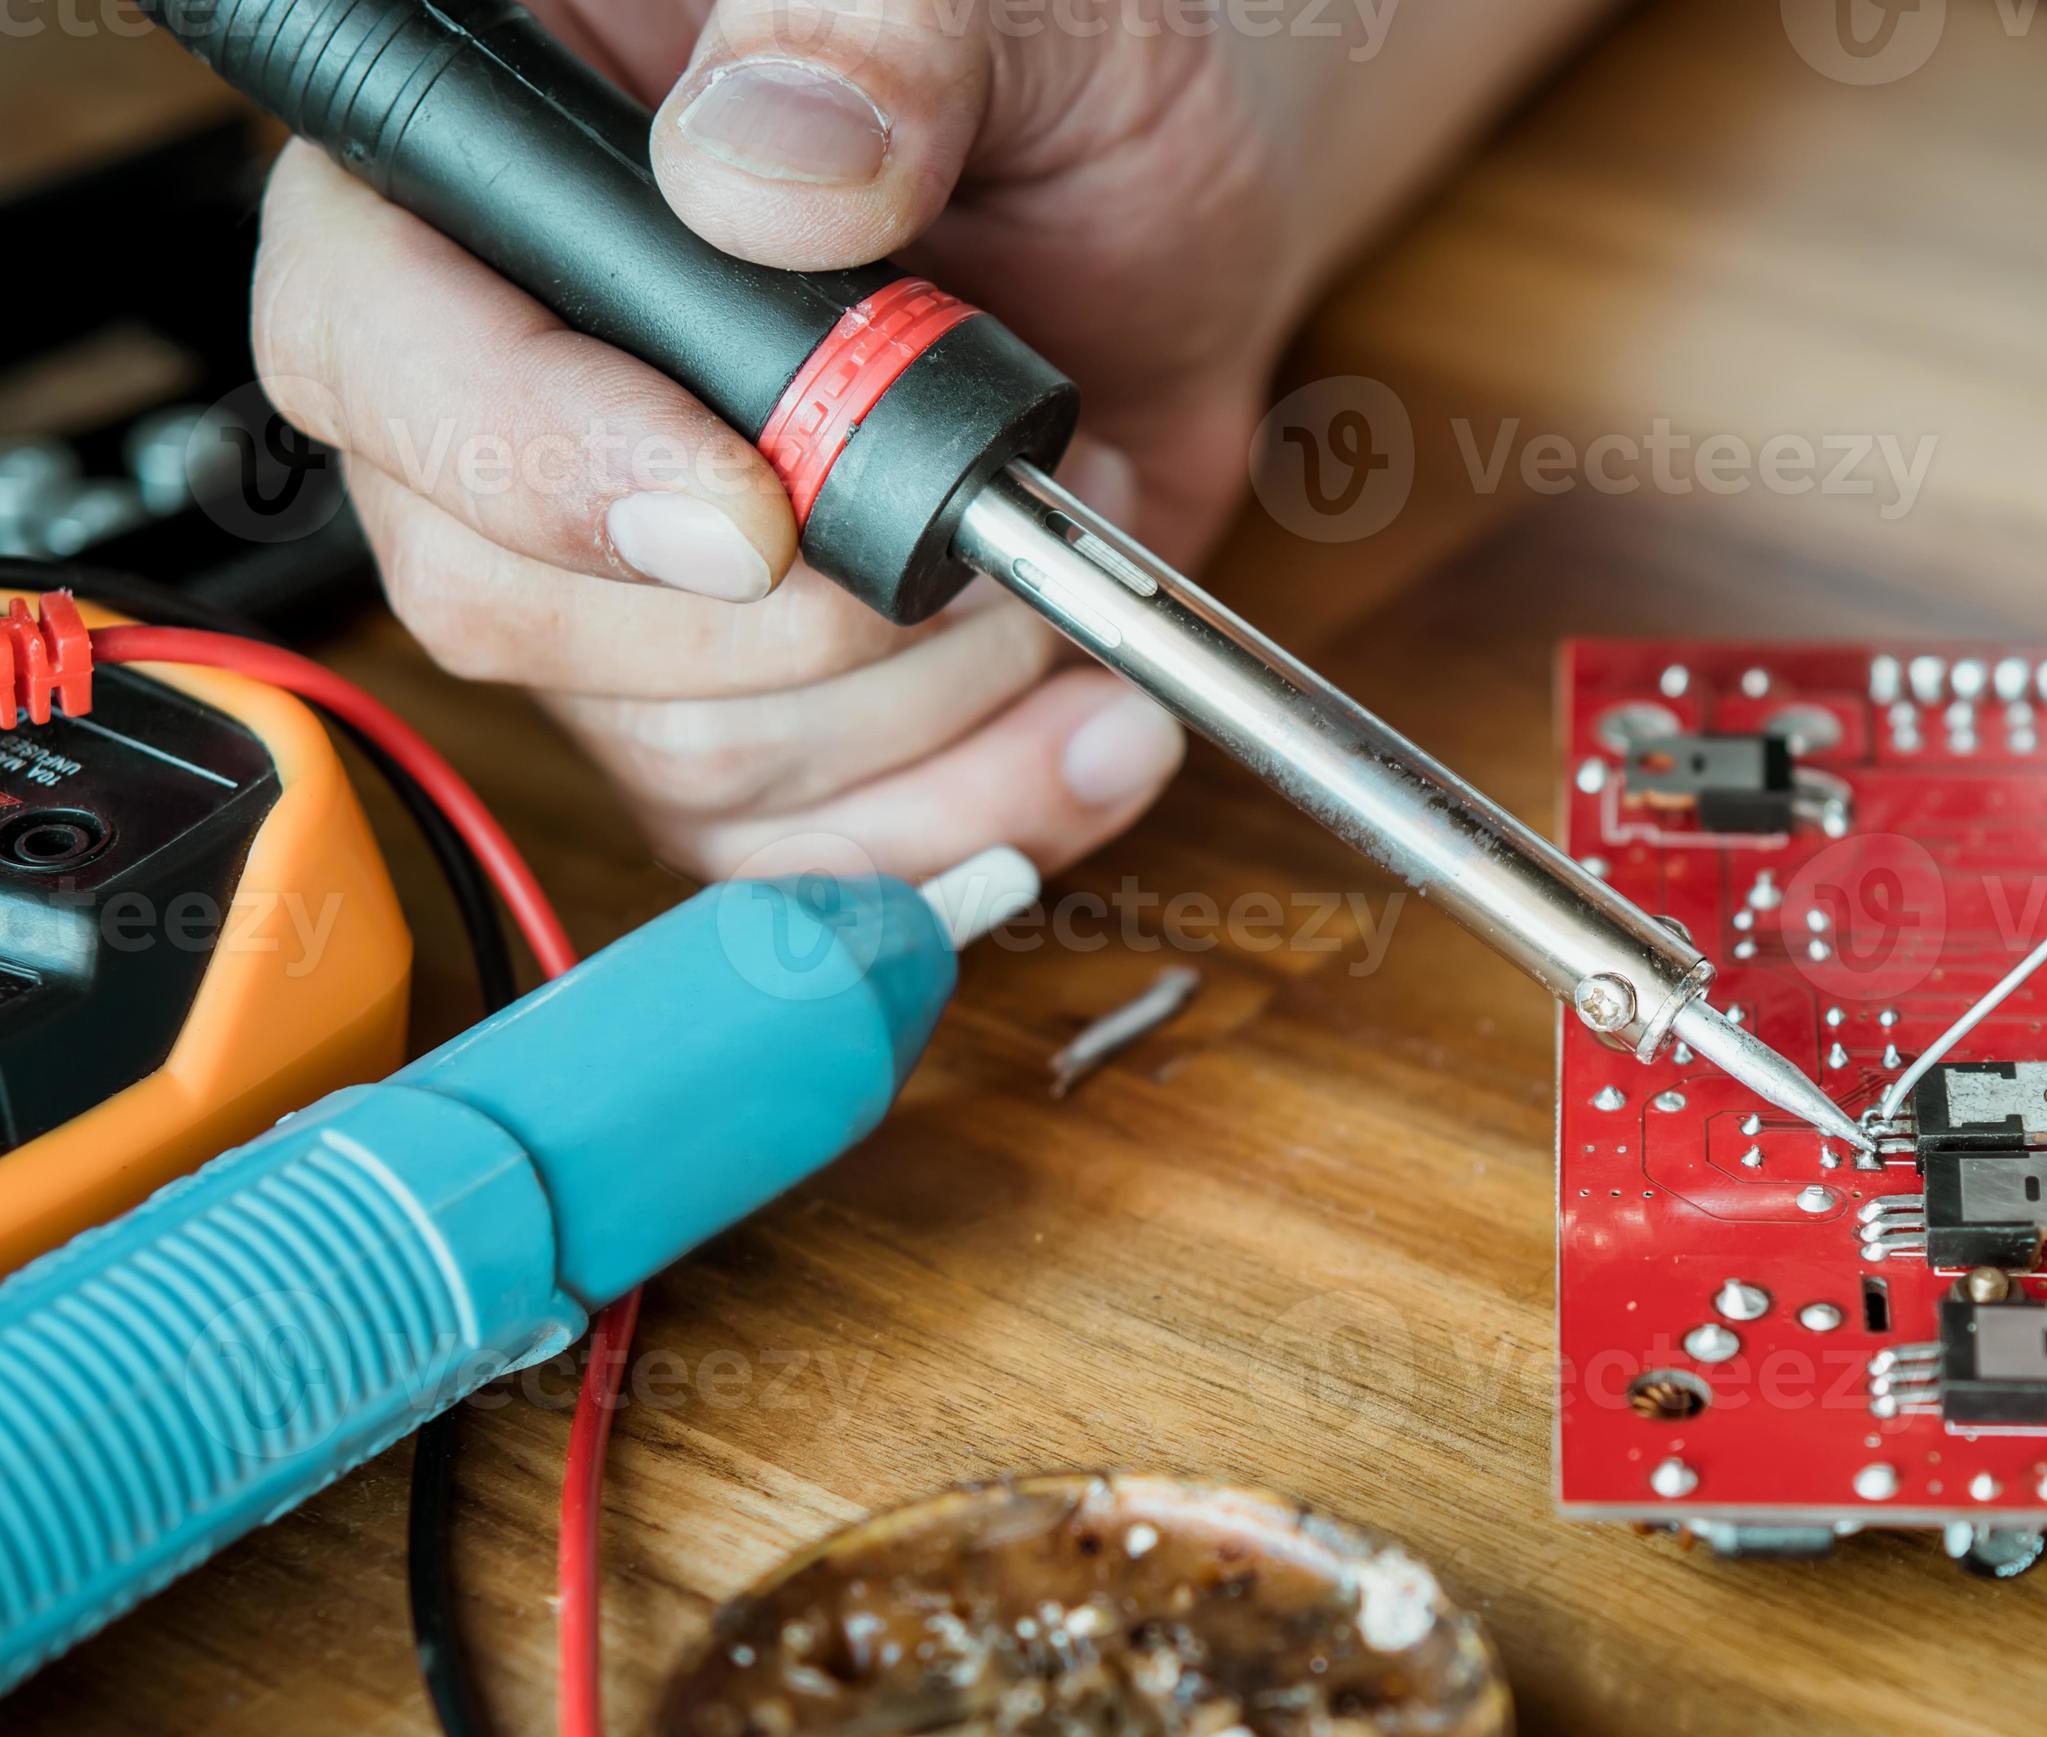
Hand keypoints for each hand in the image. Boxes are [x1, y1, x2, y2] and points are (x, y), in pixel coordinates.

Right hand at [247, 0, 1606, 883]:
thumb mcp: (1005, 12)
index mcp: (505, 185)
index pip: (378, 354)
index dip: (542, 467)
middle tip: (985, 535)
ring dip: (924, 713)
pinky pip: (793, 850)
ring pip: (677, 756)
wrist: (1175, 217)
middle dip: (799, 624)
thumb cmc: (1060, 80)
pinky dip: (968, 821)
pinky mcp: (757, 704)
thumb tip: (766, 175)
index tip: (753, 516)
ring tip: (1070, 567)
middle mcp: (526, 399)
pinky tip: (1097, 728)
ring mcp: (633, 580)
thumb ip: (874, 50)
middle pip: (503, 605)